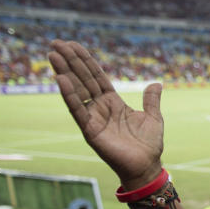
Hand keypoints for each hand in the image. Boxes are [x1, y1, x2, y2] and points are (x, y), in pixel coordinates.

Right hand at [48, 40, 163, 188]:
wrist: (147, 167)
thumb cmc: (148, 145)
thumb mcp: (153, 117)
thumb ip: (151, 100)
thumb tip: (156, 83)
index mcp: (113, 102)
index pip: (96, 76)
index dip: (85, 60)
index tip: (72, 44)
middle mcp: (100, 107)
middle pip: (82, 79)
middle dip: (70, 61)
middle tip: (55, 42)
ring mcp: (93, 118)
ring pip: (76, 90)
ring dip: (64, 72)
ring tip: (53, 54)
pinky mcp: (90, 131)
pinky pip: (77, 110)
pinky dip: (69, 95)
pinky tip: (60, 79)